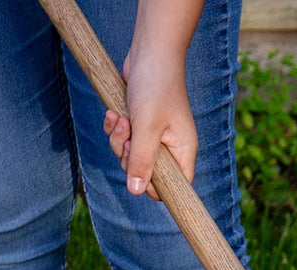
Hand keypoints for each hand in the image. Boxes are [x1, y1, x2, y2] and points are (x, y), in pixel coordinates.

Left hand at [102, 35, 196, 195]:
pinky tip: (114, 112)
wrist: (150, 51)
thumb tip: (136, 191)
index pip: (173, 188)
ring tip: (119, 118)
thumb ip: (142, 161)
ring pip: (130, 155)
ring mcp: (155, 136)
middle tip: (128, 135)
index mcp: (182, 152)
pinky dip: (115, 128)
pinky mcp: (140, 124)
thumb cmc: (156, 87)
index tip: (137, 172)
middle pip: (145, 173)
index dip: (153, 186)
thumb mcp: (147, 128)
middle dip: (129, 157)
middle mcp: (170, 148)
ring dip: (119, 139)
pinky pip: (123, 138)